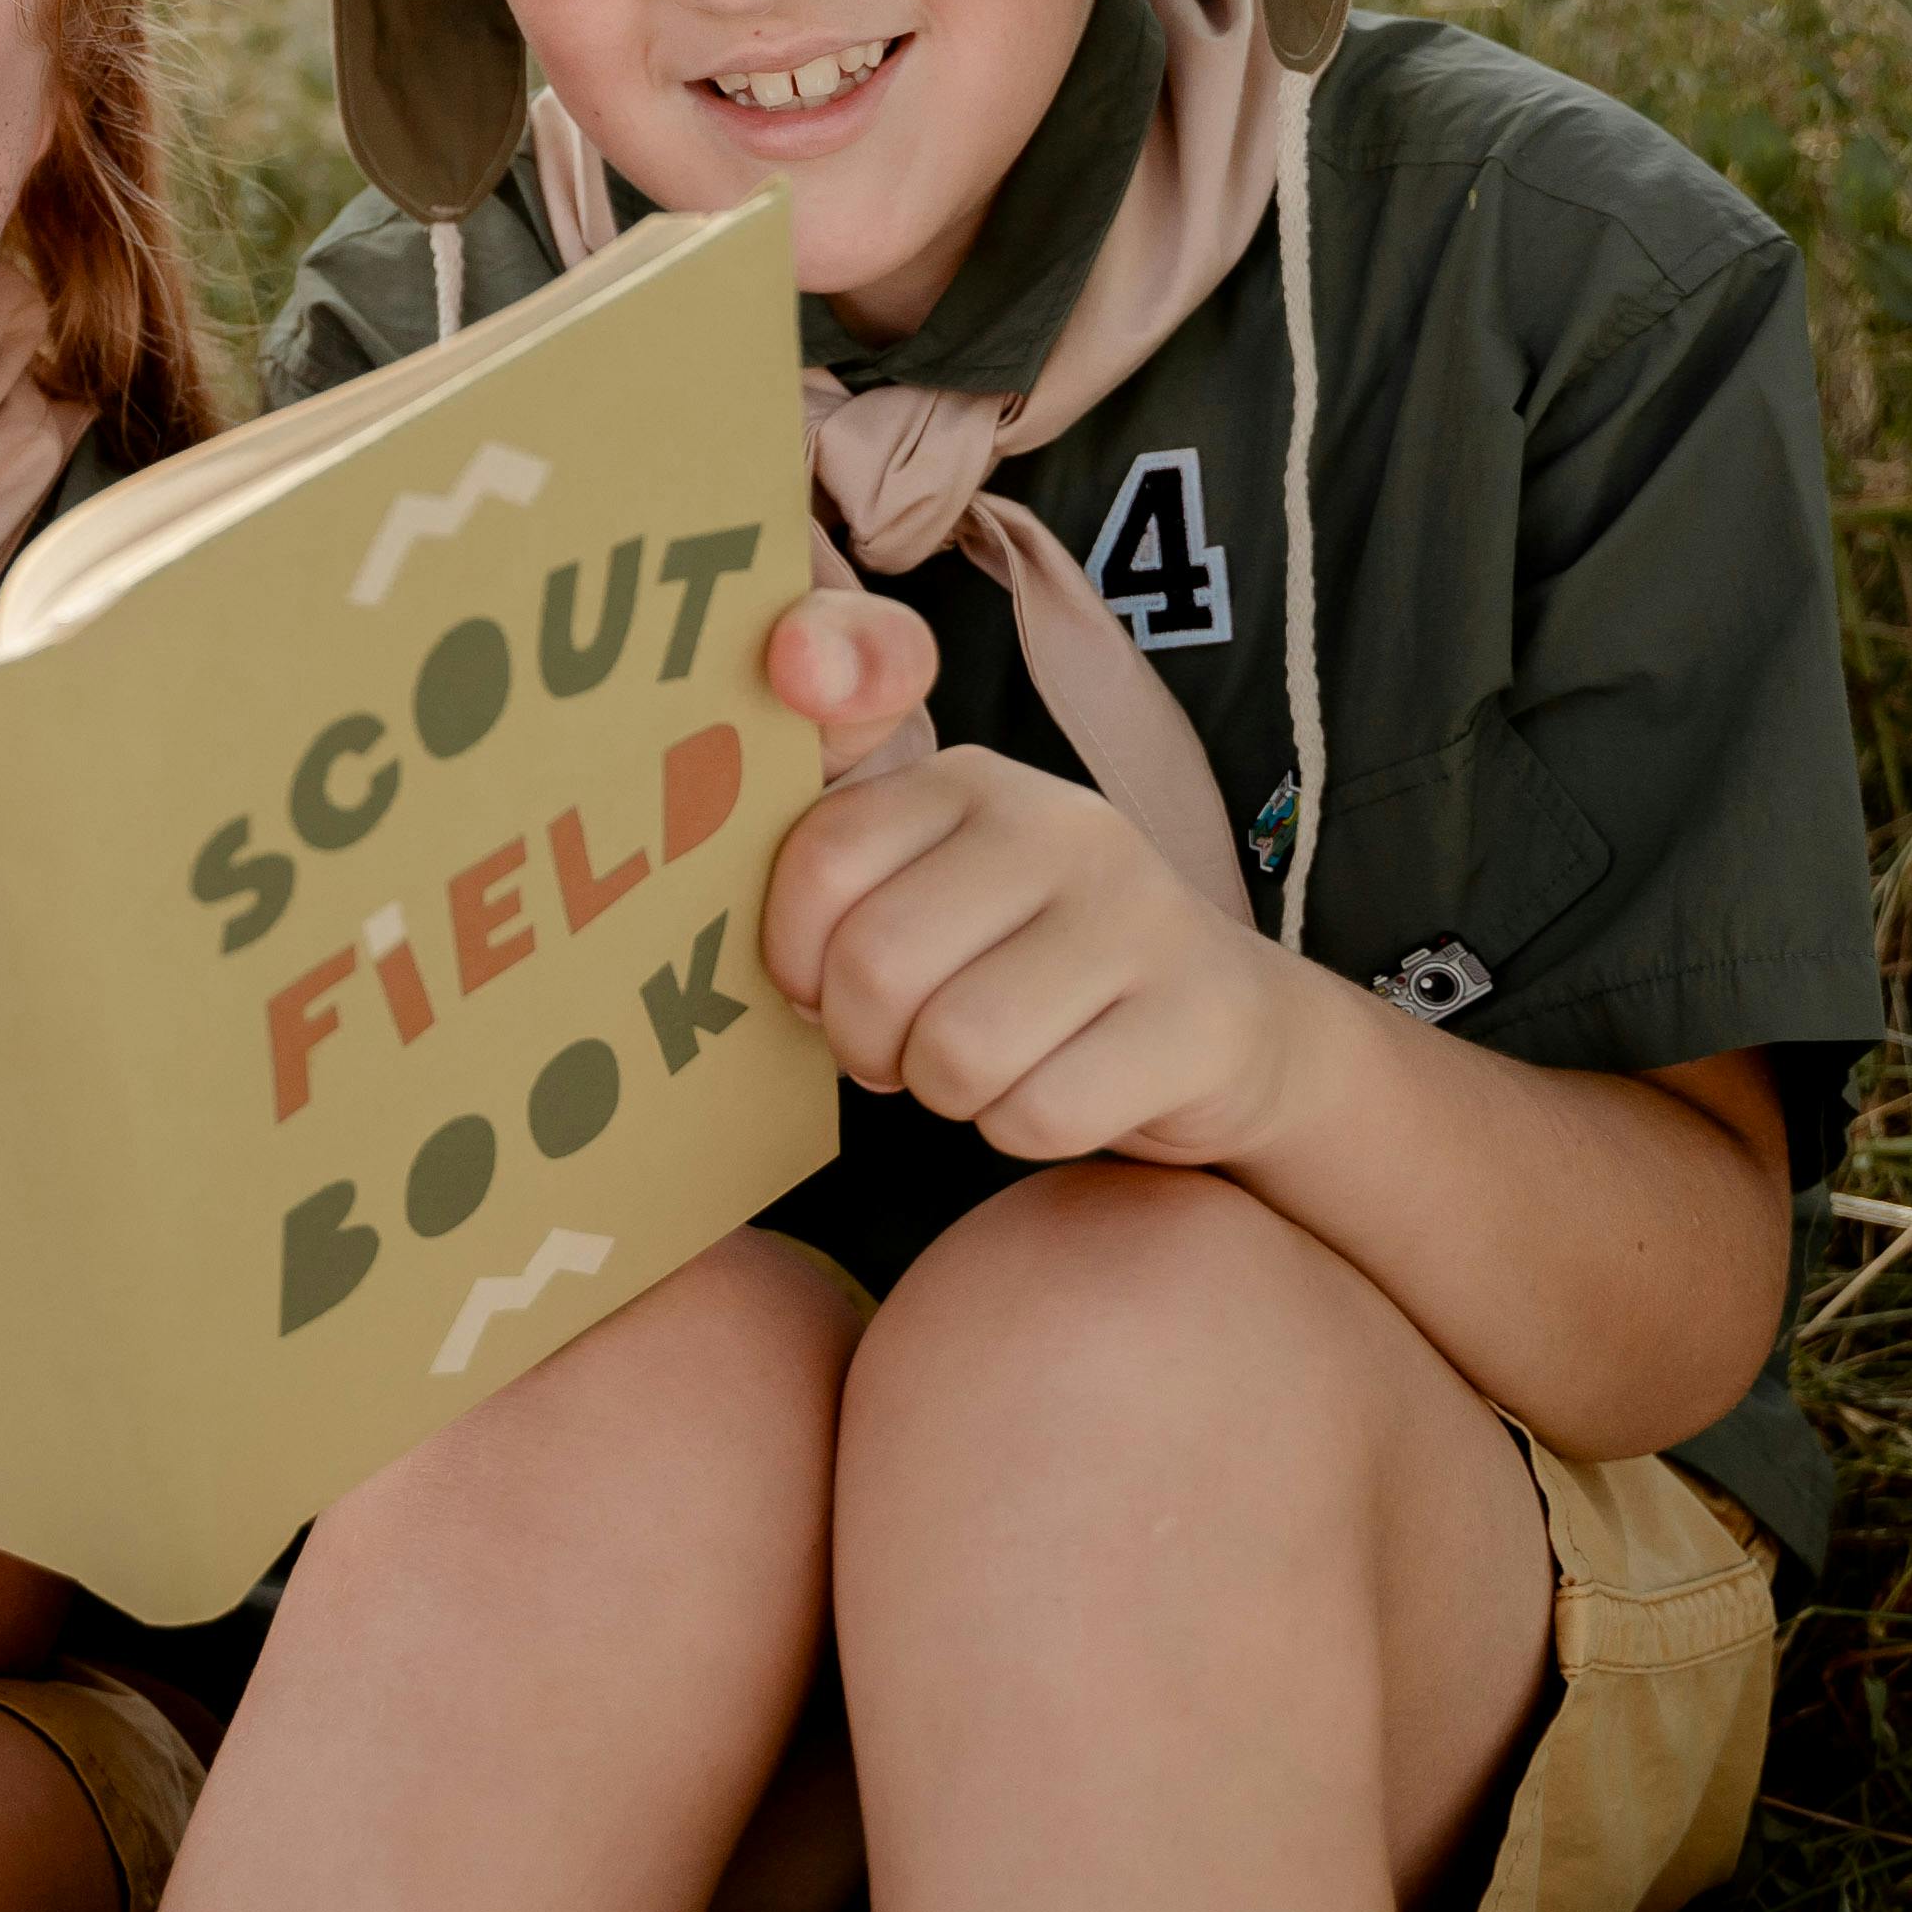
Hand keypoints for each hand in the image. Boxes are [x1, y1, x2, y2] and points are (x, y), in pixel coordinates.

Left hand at [758, 591, 1325, 1164]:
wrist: (1223, 1028)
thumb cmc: (1025, 964)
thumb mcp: (930, 885)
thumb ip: (826, 870)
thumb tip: (688, 892)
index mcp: (971, 781)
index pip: (821, 858)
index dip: (794, 957)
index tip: (824, 985)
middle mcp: (1062, 826)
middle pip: (879, 964)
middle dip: (868, 1043)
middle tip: (899, 1051)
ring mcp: (1142, 917)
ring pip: (959, 1049)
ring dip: (945, 1092)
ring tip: (976, 1068)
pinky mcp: (1198, 1019)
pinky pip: (1041, 1112)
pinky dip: (1021, 1129)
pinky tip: (1053, 1093)